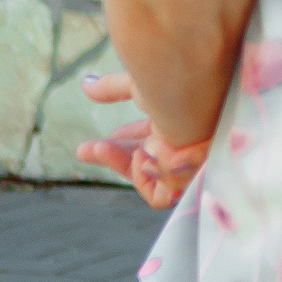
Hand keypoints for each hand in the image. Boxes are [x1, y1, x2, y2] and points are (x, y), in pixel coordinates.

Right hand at [74, 70, 207, 209]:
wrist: (195, 100)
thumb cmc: (175, 86)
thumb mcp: (140, 85)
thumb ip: (114, 88)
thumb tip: (86, 86)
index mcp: (178, 124)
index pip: (147, 140)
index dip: (122, 143)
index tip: (95, 142)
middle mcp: (185, 145)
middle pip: (146, 160)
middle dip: (115, 155)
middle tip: (86, 149)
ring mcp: (189, 165)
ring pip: (151, 175)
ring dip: (128, 161)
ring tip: (110, 144)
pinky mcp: (192, 184)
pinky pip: (163, 196)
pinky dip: (148, 179)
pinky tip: (144, 156)